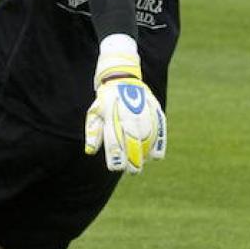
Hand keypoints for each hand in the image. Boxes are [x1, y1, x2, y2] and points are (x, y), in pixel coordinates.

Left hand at [84, 53, 166, 173]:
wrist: (121, 77)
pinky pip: (160, 130)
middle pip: (132, 142)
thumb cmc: (105, 100)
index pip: (113, 141)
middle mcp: (128, 115)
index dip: (116, 157)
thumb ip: (94, 133)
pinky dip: (159, 144)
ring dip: (146, 154)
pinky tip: (155, 156)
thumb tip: (90, 151)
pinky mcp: (155, 110)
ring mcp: (143, 112)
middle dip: (133, 160)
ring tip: (142, 163)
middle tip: (133, 171)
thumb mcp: (94, 113)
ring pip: (147, 138)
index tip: (116, 168)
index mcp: (111, 116)